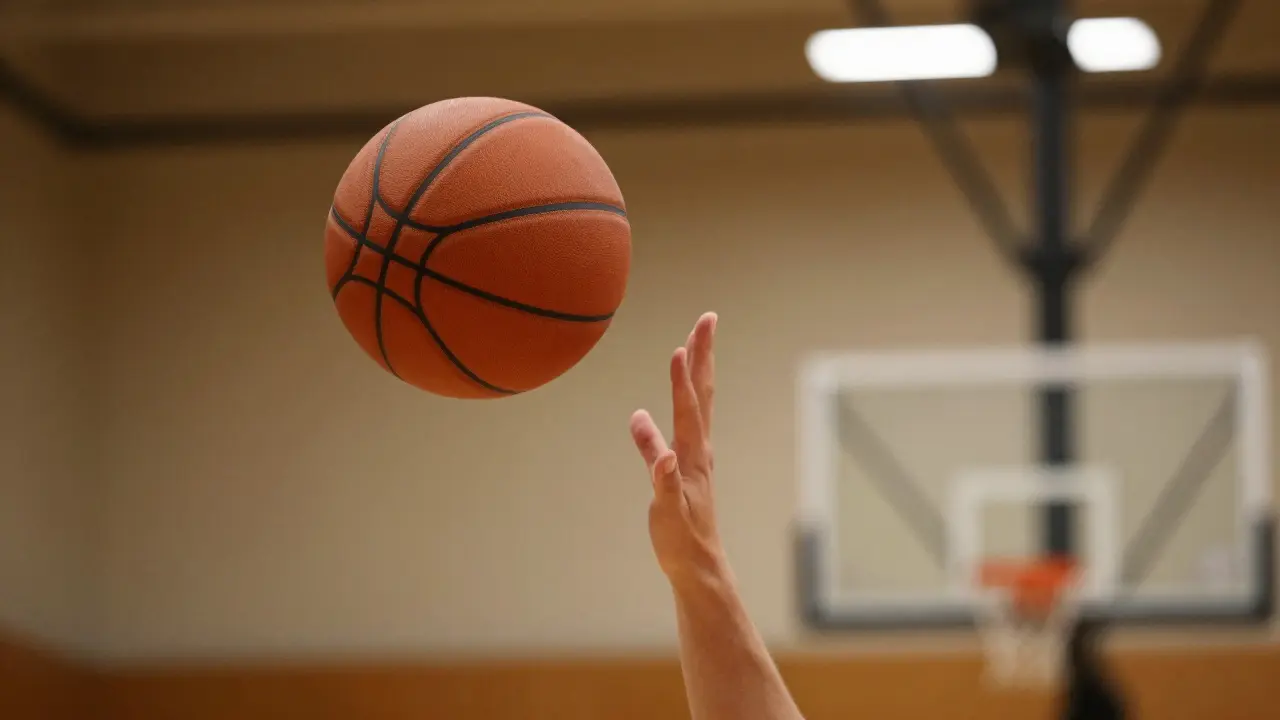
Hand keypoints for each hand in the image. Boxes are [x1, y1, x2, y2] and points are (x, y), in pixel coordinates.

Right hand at [630, 312, 727, 585]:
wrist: (698, 566)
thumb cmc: (682, 541)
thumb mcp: (667, 512)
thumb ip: (663, 480)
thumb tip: (660, 452)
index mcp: (691, 457)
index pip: (688, 409)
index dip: (682, 379)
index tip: (679, 347)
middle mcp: (698, 450)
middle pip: (702, 393)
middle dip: (702, 355)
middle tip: (706, 319)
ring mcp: (696, 456)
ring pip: (699, 403)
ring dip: (697, 370)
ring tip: (693, 344)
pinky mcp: (688, 466)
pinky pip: (687, 422)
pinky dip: (683, 400)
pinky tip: (665, 404)